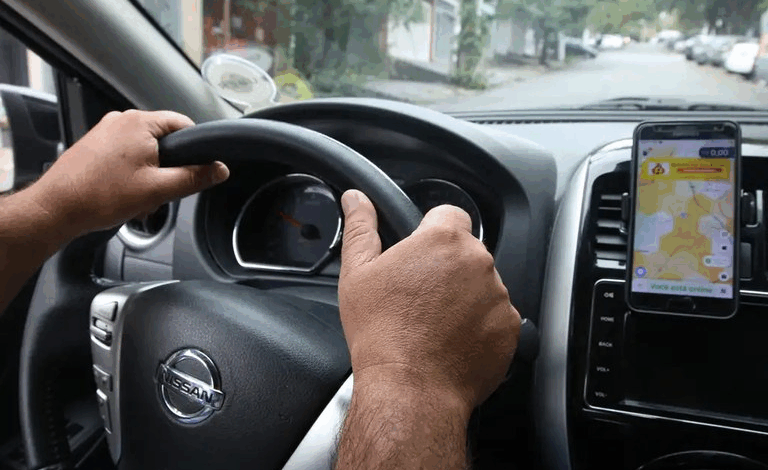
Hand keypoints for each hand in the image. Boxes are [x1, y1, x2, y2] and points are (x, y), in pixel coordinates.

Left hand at [26, 110, 228, 237]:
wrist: (56, 208)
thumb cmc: (99, 196)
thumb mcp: (158, 189)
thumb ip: (194, 177)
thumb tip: (219, 169)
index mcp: (139, 122)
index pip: (184, 125)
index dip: (195, 149)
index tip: (196, 169)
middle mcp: (121, 120)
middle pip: (164, 140)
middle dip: (168, 167)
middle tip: (160, 191)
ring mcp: (105, 132)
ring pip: (145, 150)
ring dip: (149, 174)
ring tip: (138, 197)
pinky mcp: (95, 146)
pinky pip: (126, 155)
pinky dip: (132, 174)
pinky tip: (124, 194)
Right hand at [338, 190, 520, 413]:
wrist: (410, 388)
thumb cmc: (383, 333)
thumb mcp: (357, 273)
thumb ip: (361, 227)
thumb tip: (356, 200)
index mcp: (443, 240)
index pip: (448, 214)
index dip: (431, 232)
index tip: (419, 254)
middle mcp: (478, 262)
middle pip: (466, 251)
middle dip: (446, 267)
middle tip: (419, 295)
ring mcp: (498, 295)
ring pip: (482, 284)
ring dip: (464, 296)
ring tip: (434, 322)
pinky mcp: (509, 327)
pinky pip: (496, 316)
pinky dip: (479, 325)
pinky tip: (451, 339)